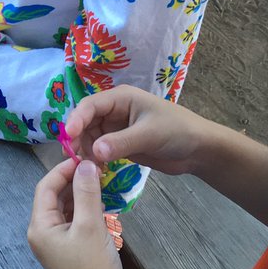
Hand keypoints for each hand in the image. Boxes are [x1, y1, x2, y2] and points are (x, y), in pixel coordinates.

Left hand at [28, 159, 129, 268]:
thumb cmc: (95, 268)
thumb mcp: (91, 225)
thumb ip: (86, 192)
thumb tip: (85, 163)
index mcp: (39, 227)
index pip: (45, 187)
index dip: (64, 169)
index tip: (86, 158)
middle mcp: (41, 234)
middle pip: (54, 197)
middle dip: (73, 181)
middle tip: (96, 168)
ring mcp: (54, 245)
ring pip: (64, 209)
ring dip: (80, 195)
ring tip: (101, 182)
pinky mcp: (67, 252)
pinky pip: (72, 223)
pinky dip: (84, 211)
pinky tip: (101, 205)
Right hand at [64, 87, 215, 176]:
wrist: (199, 150)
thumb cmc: (177, 131)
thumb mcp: (148, 134)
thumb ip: (121, 143)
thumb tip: (94, 152)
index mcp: (120, 98)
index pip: (90, 106)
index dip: (76, 120)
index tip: (68, 137)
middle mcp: (114, 111)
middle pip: (86, 121)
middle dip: (78, 138)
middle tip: (72, 159)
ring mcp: (116, 128)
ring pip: (90, 137)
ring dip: (85, 151)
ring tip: (86, 168)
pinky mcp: (120, 143)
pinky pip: (100, 149)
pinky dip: (95, 159)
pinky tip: (96, 170)